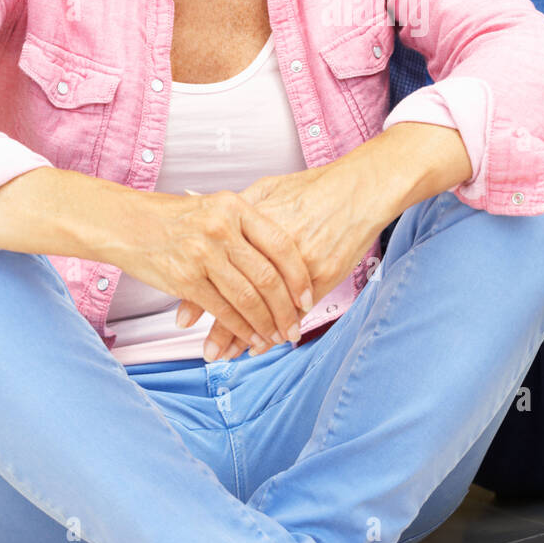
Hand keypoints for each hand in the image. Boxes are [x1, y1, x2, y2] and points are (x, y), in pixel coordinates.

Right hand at [114, 188, 313, 356]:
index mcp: (236, 207)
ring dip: (266, 324)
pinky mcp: (185, 279)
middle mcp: (222, 229)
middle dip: (286, 309)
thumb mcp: (217, 207)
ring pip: (247, 298)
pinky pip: (222, 310)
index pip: (280, 245)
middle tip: (295, 327)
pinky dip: (240, 328)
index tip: (308, 297)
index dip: (299, 276)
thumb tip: (286, 256)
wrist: (127, 222)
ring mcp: (203, 254)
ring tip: (276, 337)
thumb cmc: (176, 217)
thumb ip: (248, 225)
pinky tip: (249, 337)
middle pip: (267, 276)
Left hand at [189, 157, 388, 361]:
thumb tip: (197, 210)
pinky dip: (279, 329)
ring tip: (230, 355)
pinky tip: (264, 345)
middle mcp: (272, 247)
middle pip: (241, 295)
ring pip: (268, 309)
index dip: (200, 296)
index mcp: (253, 224)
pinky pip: (297, 310)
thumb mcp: (268, 189)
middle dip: (222, 329)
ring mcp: (300, 263)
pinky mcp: (324, 275)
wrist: (358, 188)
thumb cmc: (313, 187)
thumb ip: (236, 209)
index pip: (218, 267)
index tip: (184, 319)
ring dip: (248, 336)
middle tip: (209, 351)